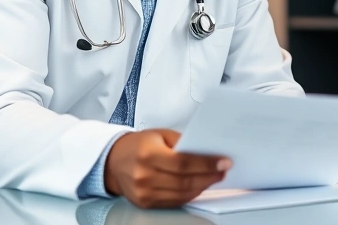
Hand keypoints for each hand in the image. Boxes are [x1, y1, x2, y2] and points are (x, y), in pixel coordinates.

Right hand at [104, 129, 231, 208]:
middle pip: (185, 181)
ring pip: (182, 194)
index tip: (224, 162)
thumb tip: (207, 150)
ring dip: (202, 186)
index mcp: (148, 155)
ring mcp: (144, 192)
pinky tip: (199, 186)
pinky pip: (174, 201)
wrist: (113, 161)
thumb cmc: (139, 145)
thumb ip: (182, 142)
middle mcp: (144, 176)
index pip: (183, 163)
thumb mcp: (160, 134)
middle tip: (223, 171)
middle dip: (209, 176)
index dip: (206, 164)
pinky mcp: (146, 203)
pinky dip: (190, 194)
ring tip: (215, 178)